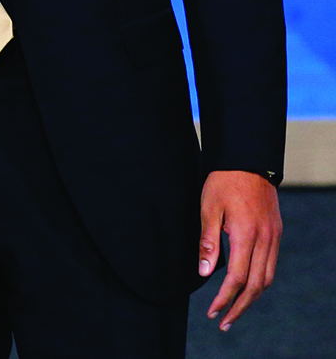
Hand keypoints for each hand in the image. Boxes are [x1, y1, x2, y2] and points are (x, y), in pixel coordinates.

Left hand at [199, 169, 281, 330]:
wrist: (248, 159)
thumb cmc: (223, 181)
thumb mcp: (208, 207)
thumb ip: (208, 241)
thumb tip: (204, 272)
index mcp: (246, 234)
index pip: (237, 278)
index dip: (224, 298)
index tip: (212, 311)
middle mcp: (265, 240)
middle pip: (256, 286)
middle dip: (239, 307)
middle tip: (223, 322)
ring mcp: (273, 237)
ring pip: (267, 278)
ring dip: (252, 298)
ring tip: (235, 310)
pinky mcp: (276, 233)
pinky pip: (271, 265)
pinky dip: (261, 281)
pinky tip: (249, 286)